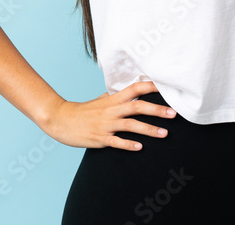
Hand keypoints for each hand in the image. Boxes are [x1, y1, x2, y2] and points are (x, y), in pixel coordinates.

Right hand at [43, 80, 176, 150]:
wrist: (60, 119)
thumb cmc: (84, 110)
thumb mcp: (102, 100)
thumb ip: (118, 96)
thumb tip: (134, 89)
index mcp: (113, 99)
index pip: (135, 88)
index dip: (151, 86)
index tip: (167, 87)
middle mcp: (111, 110)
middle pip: (137, 106)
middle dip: (157, 110)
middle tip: (174, 113)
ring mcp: (106, 124)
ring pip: (131, 125)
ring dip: (149, 129)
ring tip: (165, 133)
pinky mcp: (100, 138)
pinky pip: (116, 142)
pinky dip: (128, 144)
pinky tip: (140, 147)